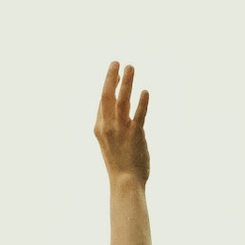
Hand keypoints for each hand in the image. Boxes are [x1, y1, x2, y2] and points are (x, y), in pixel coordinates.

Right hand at [93, 60, 150, 186]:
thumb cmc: (120, 163)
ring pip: (122, 101)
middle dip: (111, 77)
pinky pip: (138, 115)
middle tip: (116, 62)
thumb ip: (116, 123)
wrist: (125, 182)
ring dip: (126, 83)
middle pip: (107, 96)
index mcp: (99, 127)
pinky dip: (142, 102)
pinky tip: (145, 91)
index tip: (116, 74)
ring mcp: (120, 131)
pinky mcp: (135, 135)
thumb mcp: (111, 141)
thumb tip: (125, 105)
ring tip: (130, 67)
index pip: (103, 101)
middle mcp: (107, 127)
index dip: (110, 85)